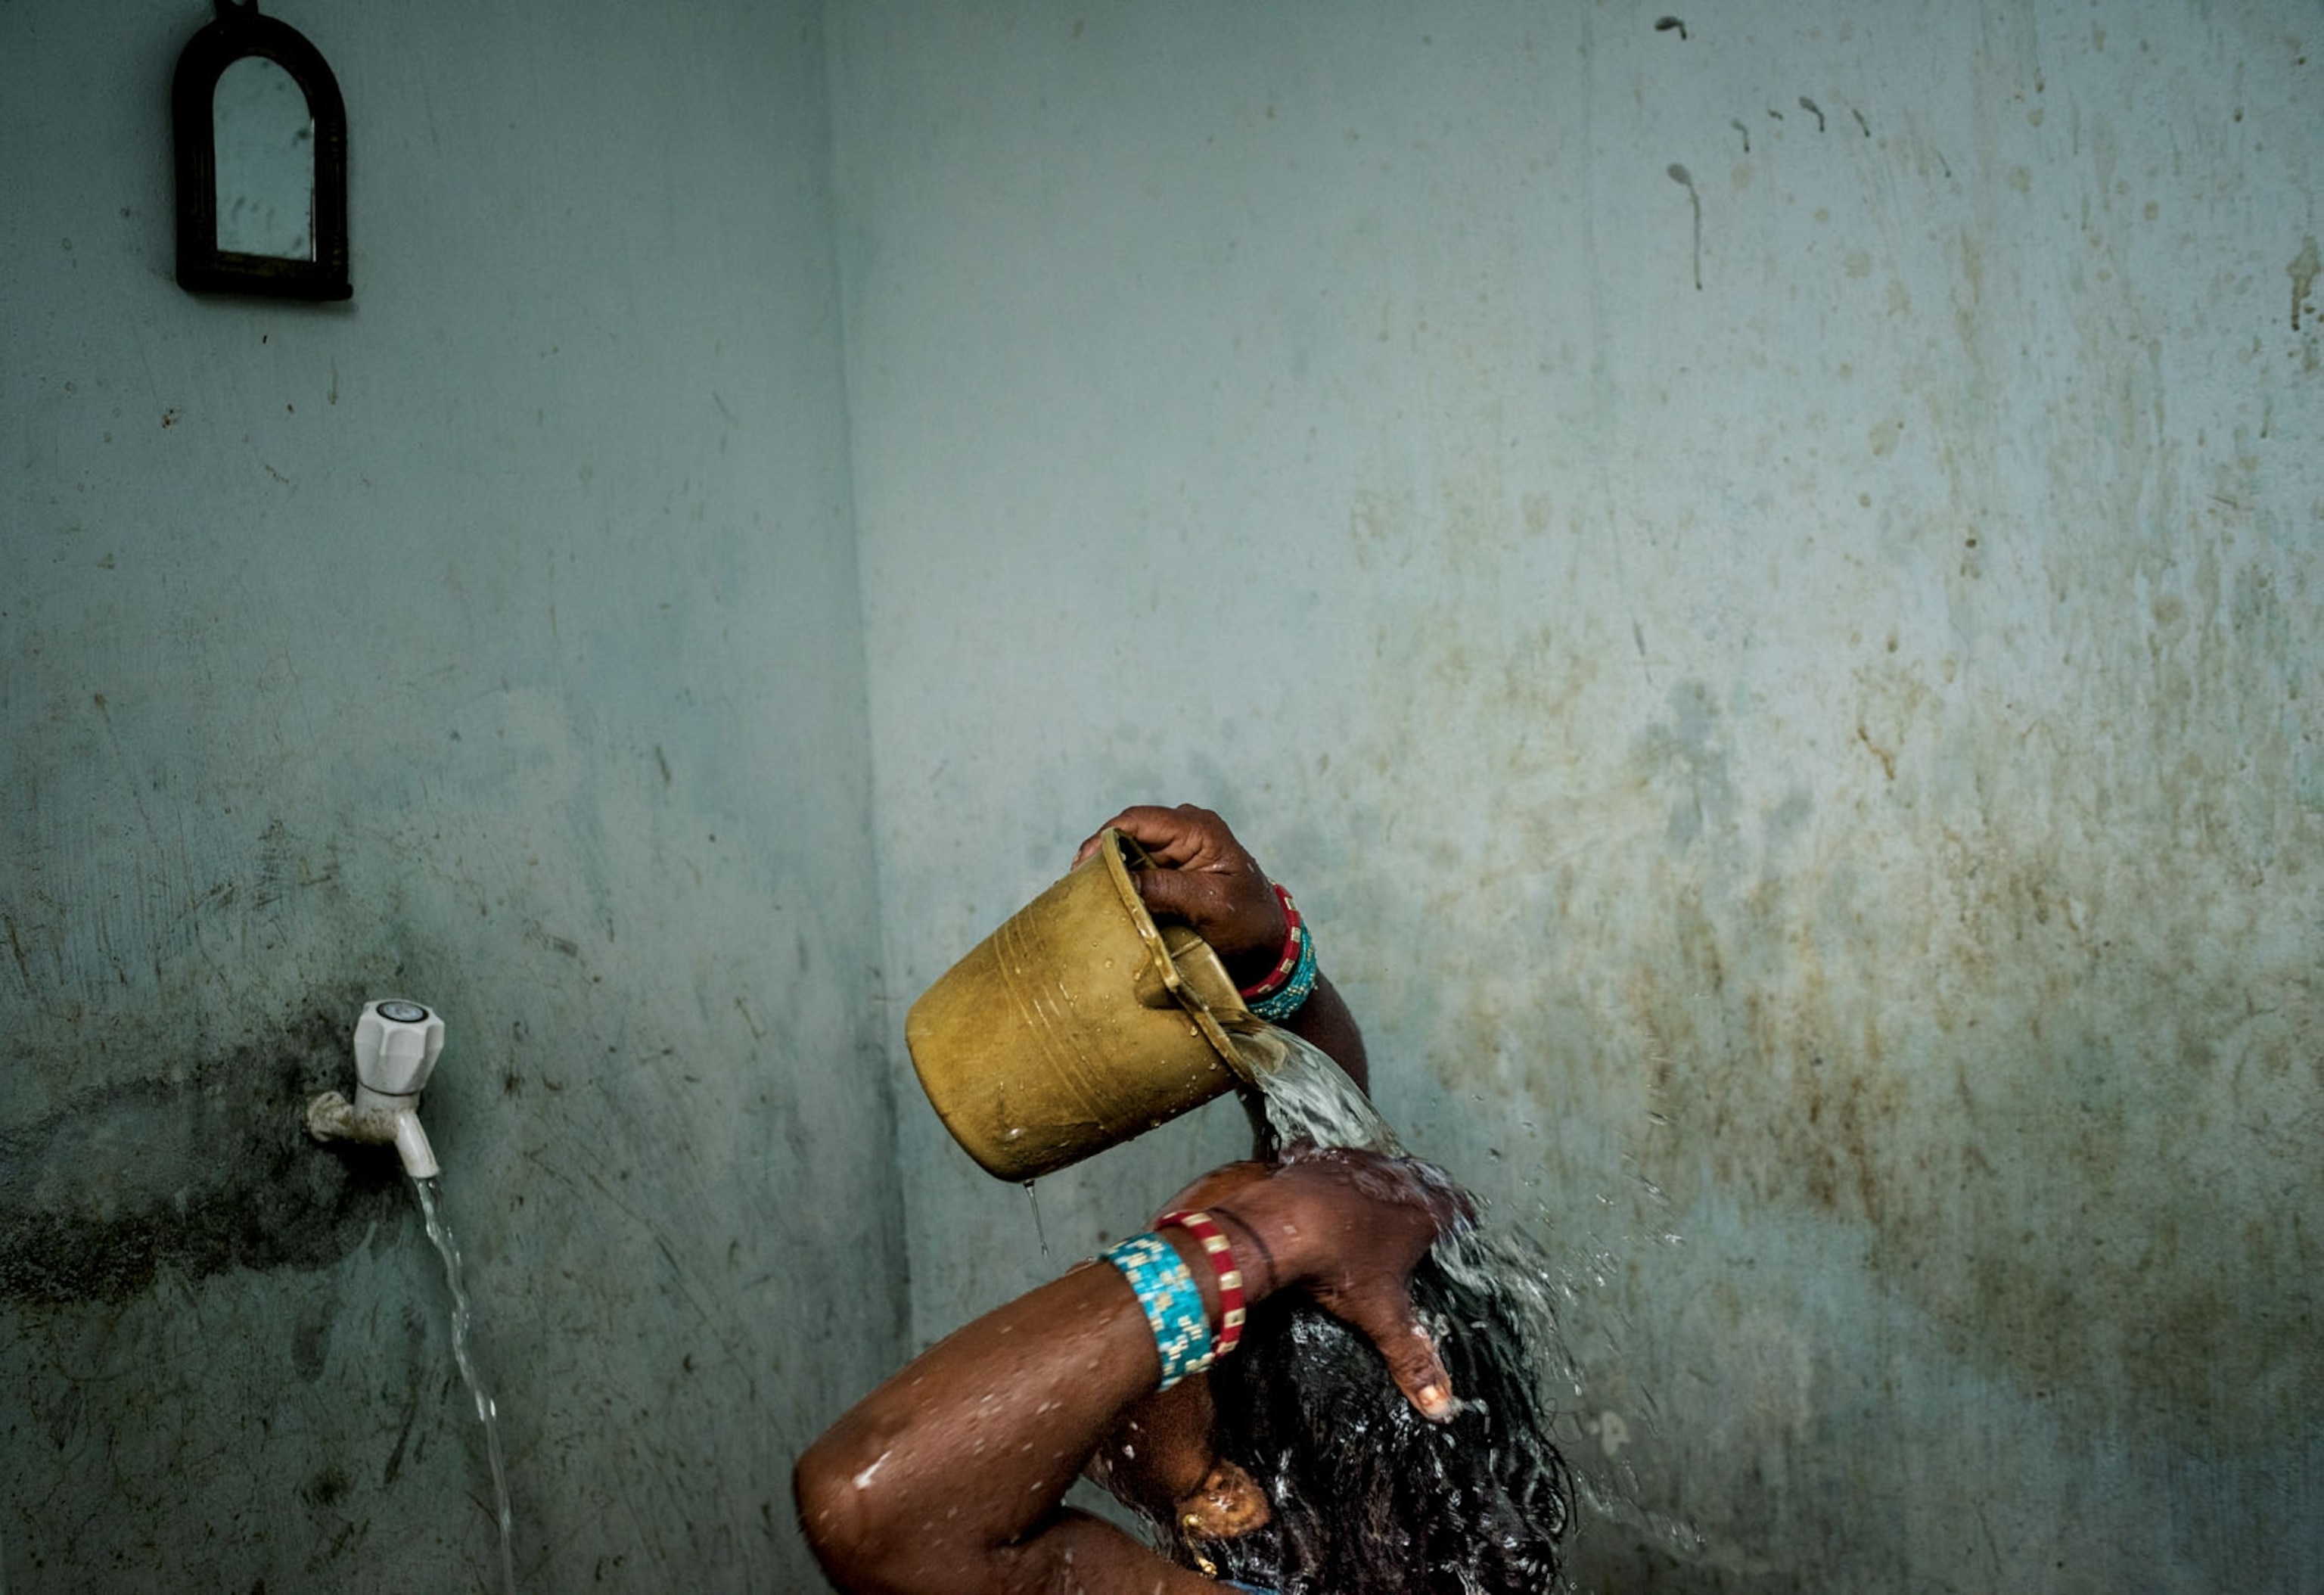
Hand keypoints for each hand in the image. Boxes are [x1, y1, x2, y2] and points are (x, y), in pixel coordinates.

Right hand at [1073, 804, 1289, 984]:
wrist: (1267, 945)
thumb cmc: (1248, 923)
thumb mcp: (1210, 906)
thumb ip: (1167, 889)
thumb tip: (1120, 880)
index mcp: (1199, 828)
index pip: (1139, 821)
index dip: (1104, 839)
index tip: (1081, 867)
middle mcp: (1185, 829)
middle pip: (1128, 833)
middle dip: (1101, 857)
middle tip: (1076, 886)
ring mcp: (1177, 847)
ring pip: (1128, 851)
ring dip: (1109, 872)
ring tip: (1085, 895)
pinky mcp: (1170, 868)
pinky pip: (1136, 868)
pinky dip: (1121, 882)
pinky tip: (1104, 899)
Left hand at [1196, 1150, 1466, 1421]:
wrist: (1281, 1225)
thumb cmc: (1341, 1268)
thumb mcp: (1381, 1316)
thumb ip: (1412, 1359)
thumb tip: (1443, 1411)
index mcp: (1420, 1213)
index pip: (1457, 1208)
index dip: (1462, 1217)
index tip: (1465, 1223)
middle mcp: (1394, 1178)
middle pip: (1422, 1180)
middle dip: (1427, 1193)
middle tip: (1429, 1205)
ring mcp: (1355, 1164)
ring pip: (1380, 1165)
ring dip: (1382, 1178)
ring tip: (1381, 1194)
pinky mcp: (1317, 1158)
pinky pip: (1330, 1158)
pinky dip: (1328, 1167)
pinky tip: (1320, 1176)